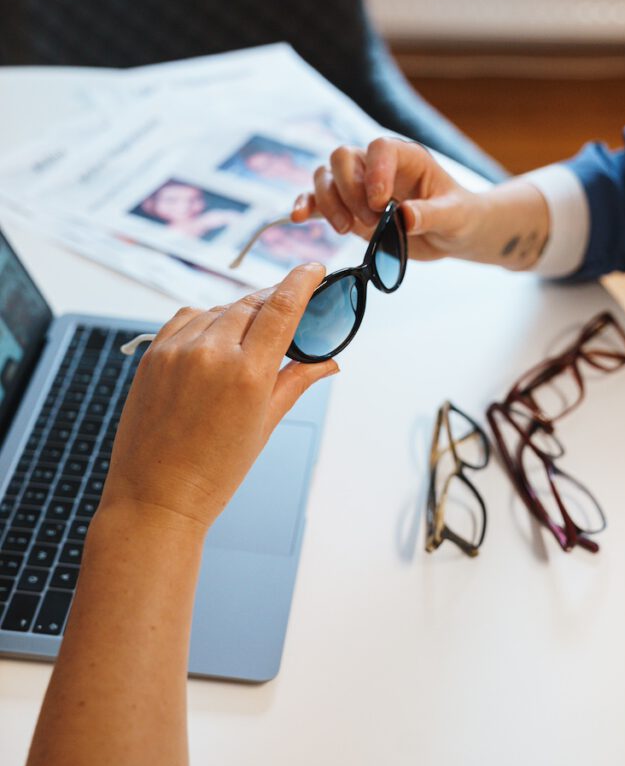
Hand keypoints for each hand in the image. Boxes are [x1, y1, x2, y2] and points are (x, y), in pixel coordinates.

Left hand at [99, 264, 335, 533]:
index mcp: (247, 374)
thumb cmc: (214, 472)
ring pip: (219, 309)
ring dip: (239, 314)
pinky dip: (206, 320)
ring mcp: (177, 350)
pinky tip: (215, 337)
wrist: (156, 496)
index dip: (301, 281)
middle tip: (288, 308)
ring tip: (249, 339)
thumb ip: (295, 382)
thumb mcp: (264, 425)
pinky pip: (186, 318)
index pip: (282, 307)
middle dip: (273, 301)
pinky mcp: (153, 354)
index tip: (313, 268)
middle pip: (252, 303)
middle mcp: (211, 353)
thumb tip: (329, 363)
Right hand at [291, 138, 483, 260]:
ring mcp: (358, 186)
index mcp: (406, 158)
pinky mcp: (347, 208)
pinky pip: (318, 200)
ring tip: (347, 229)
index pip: (379, 148)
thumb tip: (405, 216)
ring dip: (329, 202)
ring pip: (325, 177)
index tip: (382, 203)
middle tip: (371, 220)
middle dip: (349, 190)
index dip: (375, 171)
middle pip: (343, 158)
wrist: (450, 233)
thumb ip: (431, 215)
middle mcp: (377, 167)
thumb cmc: (458, 216)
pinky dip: (307, 206)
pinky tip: (298, 217)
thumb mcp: (454, 217)